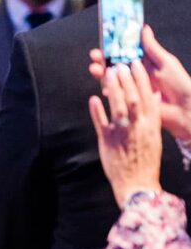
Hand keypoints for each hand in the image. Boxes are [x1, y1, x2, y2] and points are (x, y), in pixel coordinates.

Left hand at [88, 62, 162, 207]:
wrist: (136, 184)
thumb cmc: (146, 159)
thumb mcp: (155, 135)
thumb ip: (153, 115)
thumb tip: (154, 95)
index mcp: (150, 124)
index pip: (147, 96)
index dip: (140, 78)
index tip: (136, 64)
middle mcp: (137, 126)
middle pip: (131, 97)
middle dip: (125, 79)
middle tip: (119, 64)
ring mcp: (121, 133)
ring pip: (116, 106)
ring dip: (112, 88)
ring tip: (107, 74)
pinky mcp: (107, 141)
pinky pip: (100, 123)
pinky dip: (96, 110)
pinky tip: (93, 98)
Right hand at [90, 24, 190, 140]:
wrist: (184, 108)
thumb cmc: (179, 84)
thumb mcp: (165, 62)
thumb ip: (152, 47)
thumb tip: (143, 28)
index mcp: (144, 63)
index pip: (125, 53)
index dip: (114, 48)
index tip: (103, 42)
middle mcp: (137, 75)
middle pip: (115, 66)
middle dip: (103, 60)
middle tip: (94, 56)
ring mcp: (133, 88)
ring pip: (113, 79)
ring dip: (102, 74)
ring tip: (94, 70)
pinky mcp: (131, 102)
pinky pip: (117, 96)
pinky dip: (109, 91)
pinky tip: (104, 88)